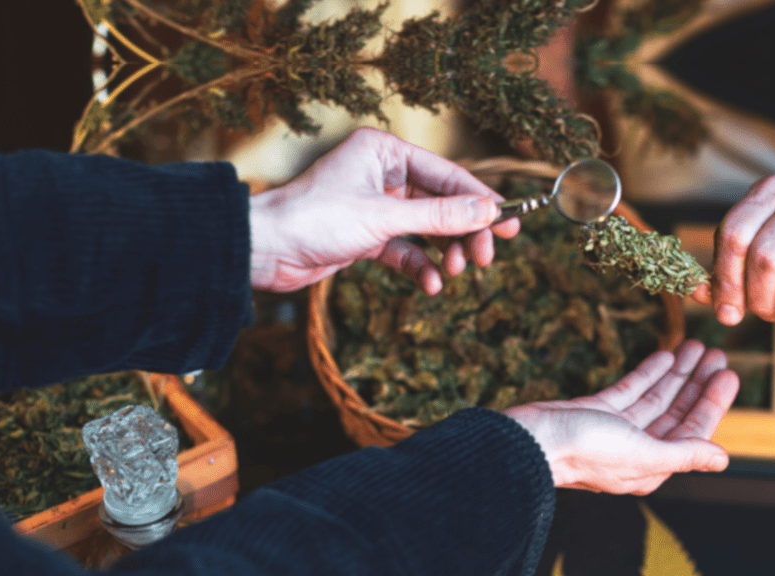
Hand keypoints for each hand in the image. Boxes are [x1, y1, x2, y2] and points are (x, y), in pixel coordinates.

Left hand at [249, 127, 519, 292]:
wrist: (264, 250)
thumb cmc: (314, 218)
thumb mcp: (385, 217)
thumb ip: (440, 215)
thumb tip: (489, 211)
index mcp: (385, 152)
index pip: (448, 175)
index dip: (481, 201)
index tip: (510, 223)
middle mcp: (382, 174)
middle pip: (442, 202)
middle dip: (464, 232)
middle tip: (485, 257)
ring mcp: (375, 206)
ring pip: (427, 228)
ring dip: (445, 251)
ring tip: (458, 271)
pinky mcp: (367, 235)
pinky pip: (406, 249)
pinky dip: (421, 266)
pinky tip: (432, 284)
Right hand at [504, 340, 738, 494]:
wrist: (530, 441)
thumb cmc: (584, 452)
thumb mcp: (642, 454)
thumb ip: (683, 454)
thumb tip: (722, 459)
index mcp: (651, 466)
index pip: (692, 432)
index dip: (712, 403)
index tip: (728, 375)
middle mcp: (637, 450)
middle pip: (677, 413)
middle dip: (698, 384)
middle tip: (717, 355)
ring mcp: (616, 430)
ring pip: (656, 398)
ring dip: (677, 374)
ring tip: (695, 347)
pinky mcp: (596, 412)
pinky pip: (631, 390)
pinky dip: (648, 373)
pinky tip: (664, 355)